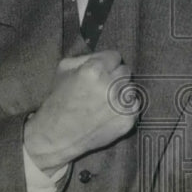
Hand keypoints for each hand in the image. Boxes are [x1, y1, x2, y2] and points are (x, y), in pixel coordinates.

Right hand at [23, 50, 134, 174]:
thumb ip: (87, 56)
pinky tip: (109, 112)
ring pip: (131, 87)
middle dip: (114, 76)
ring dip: (120, 92)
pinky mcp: (128, 119)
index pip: (115, 56)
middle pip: (125, 70)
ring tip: (104, 101)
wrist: (57, 135)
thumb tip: (106, 56)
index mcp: (95, 69)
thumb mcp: (64, 68)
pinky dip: (125, 107)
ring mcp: (121, 104)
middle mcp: (111, 85)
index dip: (106, 63)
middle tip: (102, 87)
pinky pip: (135, 105)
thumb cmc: (59, 99)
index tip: (100, 72)